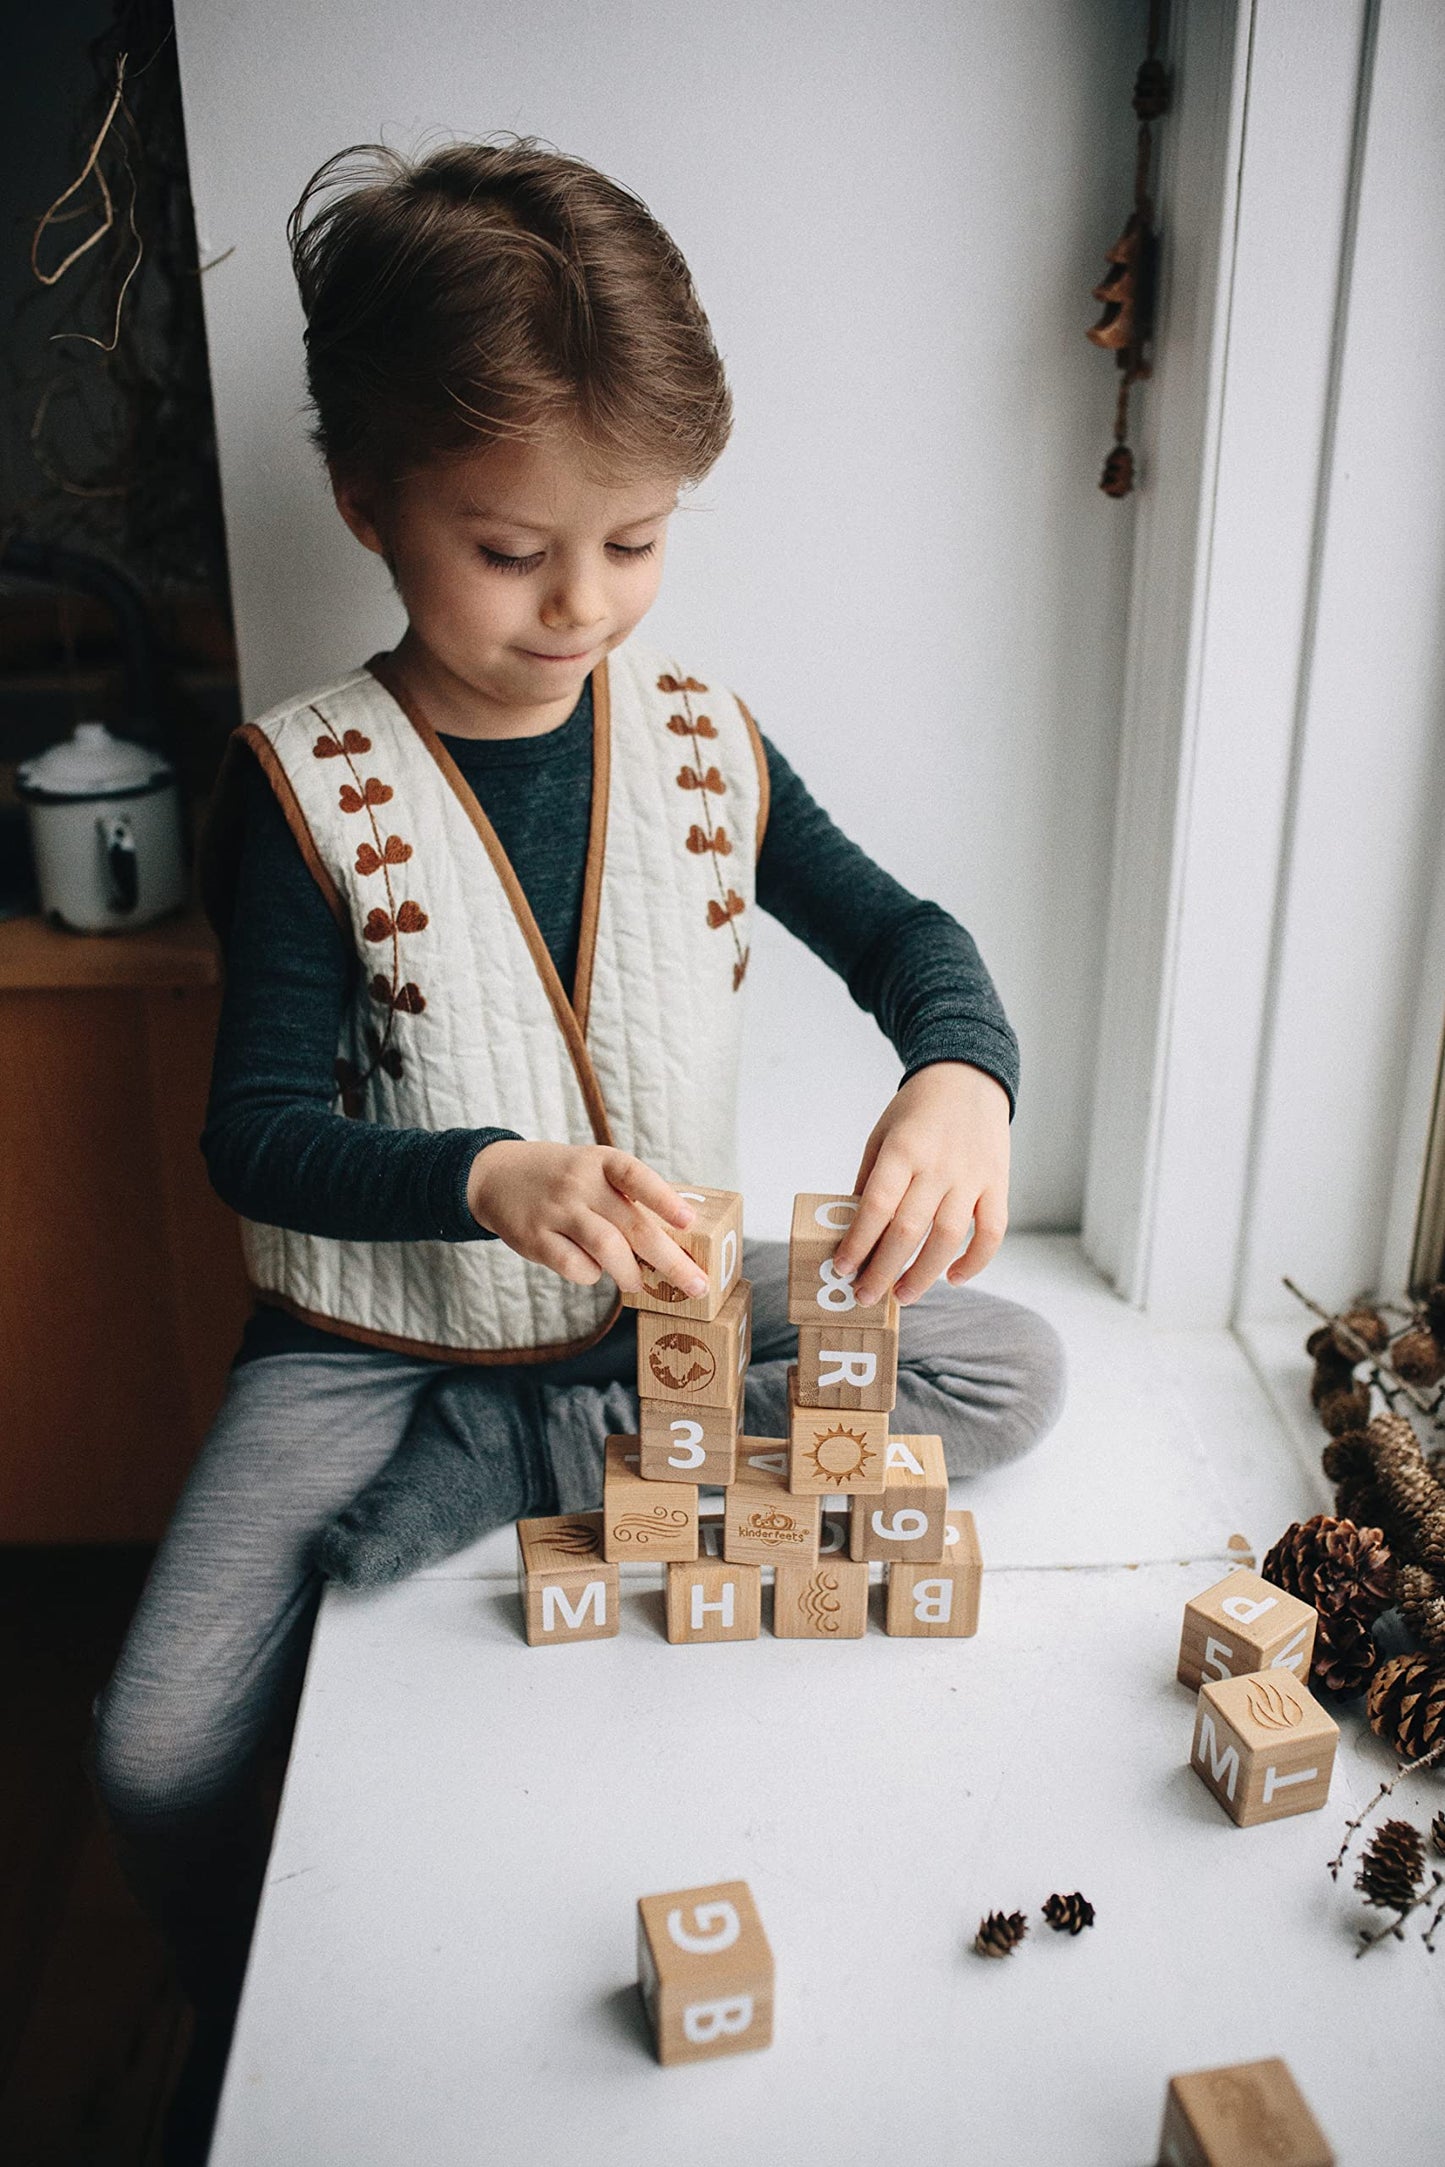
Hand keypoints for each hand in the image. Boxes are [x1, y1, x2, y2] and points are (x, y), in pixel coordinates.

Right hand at [466, 1142, 707, 1296]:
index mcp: (602, 1161)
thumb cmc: (562, 1179)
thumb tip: (671, 1244)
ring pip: (606, 1249)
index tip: (689, 1222)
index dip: (664, 1200)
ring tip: (639, 1284)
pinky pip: (575, 1266)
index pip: (637, 1177)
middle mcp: (580, 1183)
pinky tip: (593, 1270)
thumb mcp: (593, 1170)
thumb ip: (626, 1199)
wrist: (497, 1175)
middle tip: (695, 1285)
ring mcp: (557, 1210)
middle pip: (633, 1226)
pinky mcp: (535, 1238)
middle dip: (670, 1260)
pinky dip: (592, 1275)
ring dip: (632, 1273)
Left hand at [833, 1062, 1010, 1304]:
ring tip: (902, 1295)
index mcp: (903, 1149)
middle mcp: (939, 1164)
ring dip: (923, 1274)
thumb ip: (869, 1180)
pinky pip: (992, 1232)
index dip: (857, 1243)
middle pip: (908, 1230)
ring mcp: (972, 1176)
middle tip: (865, 1296)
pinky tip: (953, 1278)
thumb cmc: (916, 1111)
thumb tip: (854, 1230)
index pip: (876, 1206)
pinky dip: (975, 1261)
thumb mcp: (881, 1134)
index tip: (842, 1269)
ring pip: (948, 1238)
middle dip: (882, 1270)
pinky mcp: (998, 1183)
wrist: (969, 1077)